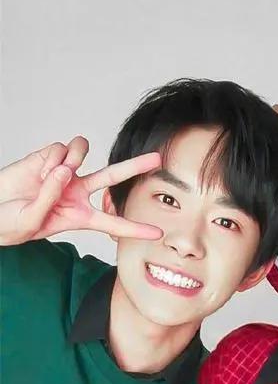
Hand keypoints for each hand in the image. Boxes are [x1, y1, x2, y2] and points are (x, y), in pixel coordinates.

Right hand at [0, 137, 162, 244]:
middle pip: (112, 176)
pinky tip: (39, 172)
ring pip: (84, 153)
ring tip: (53, 174)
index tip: (157, 233)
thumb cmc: (12, 223)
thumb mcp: (33, 222)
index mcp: (79, 216)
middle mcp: (77, 192)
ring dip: (73, 159)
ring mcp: (64, 173)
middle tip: (157, 159)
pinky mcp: (49, 157)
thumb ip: (50, 198)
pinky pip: (61, 150)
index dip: (135, 228)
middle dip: (135, 167)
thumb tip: (65, 170)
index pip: (113, 223)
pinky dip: (50, 160)